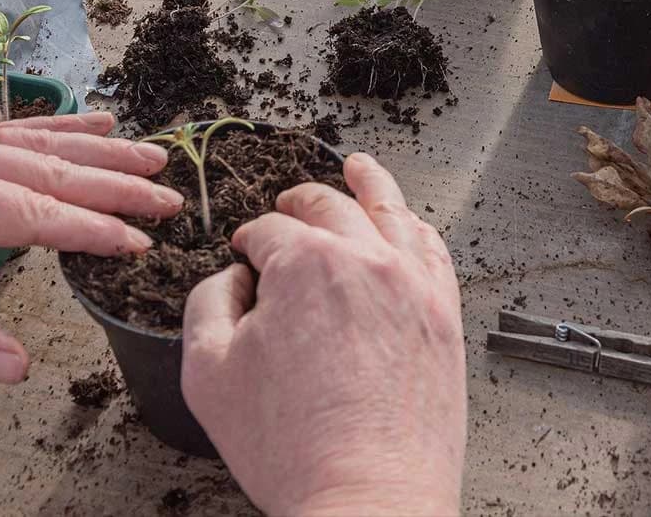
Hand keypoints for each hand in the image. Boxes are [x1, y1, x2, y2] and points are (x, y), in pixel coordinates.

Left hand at [0, 112, 180, 382]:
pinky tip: (94, 120)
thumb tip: (18, 365)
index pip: (29, 212)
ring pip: (34, 140)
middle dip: (114, 184)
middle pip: (45, 168)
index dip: (90, 229)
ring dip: (98, 148)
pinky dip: (57, 127)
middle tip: (171, 197)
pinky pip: (7, 129)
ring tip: (153, 154)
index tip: (140, 243)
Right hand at [181, 153, 465, 516]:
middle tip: (284, 209)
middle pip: (327, 206)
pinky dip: (414, 226)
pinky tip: (407, 223)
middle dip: (297, 203)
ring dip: (367, 183)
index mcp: (303, 264)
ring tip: (359, 166)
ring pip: (389, 210)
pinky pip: (433, 250)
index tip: (244, 257)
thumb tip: (233, 277)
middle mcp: (364, 260)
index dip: (249, 240)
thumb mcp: (206, 371)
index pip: (268, 230)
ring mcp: (413, 284)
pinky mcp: (444, 316)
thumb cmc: (289, 446)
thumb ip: (207, 302)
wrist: (366, 499)